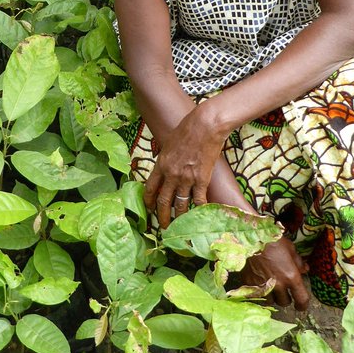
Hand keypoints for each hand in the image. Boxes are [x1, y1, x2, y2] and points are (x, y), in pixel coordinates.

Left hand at [143, 109, 222, 228]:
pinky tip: (199, 216)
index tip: (149, 208)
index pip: (151, 187)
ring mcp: (186, 178)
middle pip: (163, 200)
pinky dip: (199, 209)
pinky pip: (199, 200)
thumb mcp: (170, 143)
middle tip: (162, 226)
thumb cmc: (188, 129)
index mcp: (161, 164)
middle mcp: (171, 174)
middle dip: (162, 215)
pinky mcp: (201, 180)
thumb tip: (166, 165)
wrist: (205, 126)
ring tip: (179, 226)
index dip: (149, 200)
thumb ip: (167, 157)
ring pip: (180, 204)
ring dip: (179, 217)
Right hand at [240, 237, 310, 309]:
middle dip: (285, 297)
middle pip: (285, 302)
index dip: (303, 305)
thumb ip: (298, 262)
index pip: (302, 299)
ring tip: (270, 287)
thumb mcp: (289, 248)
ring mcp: (263, 286)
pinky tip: (259, 284)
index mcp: (291, 277)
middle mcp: (278, 285)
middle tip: (283, 289)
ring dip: (272, 296)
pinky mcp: (249, 285)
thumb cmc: (272, 241)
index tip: (301, 306)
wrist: (249, 238)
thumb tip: (305, 270)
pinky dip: (260, 292)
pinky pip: (257, 296)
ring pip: (271, 301)